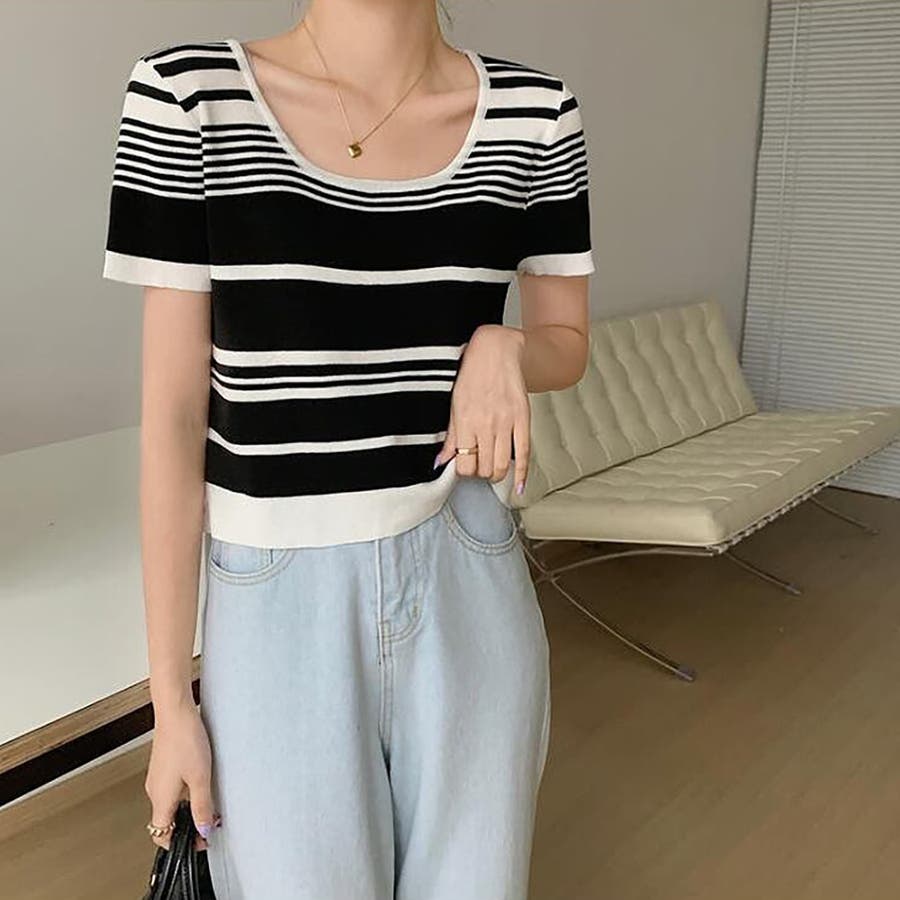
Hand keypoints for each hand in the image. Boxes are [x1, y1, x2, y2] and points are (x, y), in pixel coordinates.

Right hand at [145, 696, 218, 851]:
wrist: (175, 712)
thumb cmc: (185, 740)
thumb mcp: (200, 778)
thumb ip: (202, 806)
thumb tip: (204, 829)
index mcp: (160, 799)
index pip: (162, 835)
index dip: (180, 844)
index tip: (200, 842)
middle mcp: (154, 790)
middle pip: (167, 821)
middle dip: (187, 827)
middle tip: (209, 823)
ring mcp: (157, 777)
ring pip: (170, 804)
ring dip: (187, 809)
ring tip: (209, 803)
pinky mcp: (162, 766)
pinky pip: (171, 789)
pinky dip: (185, 794)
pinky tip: (200, 783)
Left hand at [434, 324, 529, 493]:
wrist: (497, 351)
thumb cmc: (472, 375)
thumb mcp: (454, 404)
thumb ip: (450, 436)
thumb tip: (440, 461)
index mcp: (465, 421)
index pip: (464, 464)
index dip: (464, 471)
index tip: (465, 467)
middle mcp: (486, 424)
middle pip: (484, 468)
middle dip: (481, 473)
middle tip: (479, 467)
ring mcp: (506, 423)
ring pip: (502, 465)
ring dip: (497, 474)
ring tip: (493, 470)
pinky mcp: (523, 419)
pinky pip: (524, 452)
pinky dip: (521, 474)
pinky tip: (518, 486)